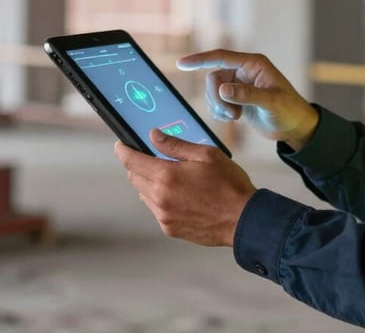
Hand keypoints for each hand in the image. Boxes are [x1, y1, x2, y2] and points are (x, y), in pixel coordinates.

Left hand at [114, 129, 256, 246]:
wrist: (243, 219)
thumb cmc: (229, 184)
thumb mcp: (206, 155)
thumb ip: (176, 145)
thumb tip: (154, 136)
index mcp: (167, 176)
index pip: (131, 161)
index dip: (123, 150)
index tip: (121, 145)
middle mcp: (160, 198)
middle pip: (134, 178)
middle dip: (138, 165)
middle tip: (152, 156)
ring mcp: (163, 216)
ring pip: (144, 194)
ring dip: (149, 182)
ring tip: (172, 175)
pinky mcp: (170, 228)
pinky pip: (156, 209)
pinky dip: (160, 198)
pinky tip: (180, 193)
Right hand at [177, 49, 319, 150]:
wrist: (294, 126)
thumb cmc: (289, 110)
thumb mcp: (271, 102)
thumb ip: (248, 95)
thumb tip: (224, 89)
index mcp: (253, 64)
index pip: (221, 56)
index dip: (200, 59)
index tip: (181, 64)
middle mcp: (244, 71)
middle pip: (213, 78)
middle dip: (217, 98)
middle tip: (231, 115)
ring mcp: (239, 84)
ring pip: (213, 91)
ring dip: (218, 106)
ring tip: (235, 117)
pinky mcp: (236, 98)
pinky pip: (216, 101)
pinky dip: (219, 111)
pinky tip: (234, 118)